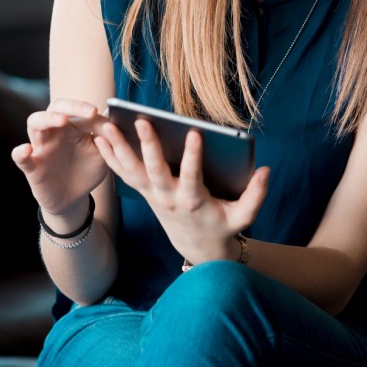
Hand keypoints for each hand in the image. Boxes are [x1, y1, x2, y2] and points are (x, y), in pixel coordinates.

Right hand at [12, 99, 109, 223]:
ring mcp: (41, 147)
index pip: (76, 108)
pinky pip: (20, 157)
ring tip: (62, 120)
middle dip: (72, 106)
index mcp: (72, 126)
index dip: (90, 110)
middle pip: (55, 108)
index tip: (105, 115)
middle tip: (90, 111)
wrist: (74, 198)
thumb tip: (114, 119)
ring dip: (47, 119)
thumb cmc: (87, 170)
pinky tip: (27, 150)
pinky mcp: (32, 167)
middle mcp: (55, 131)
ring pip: (34, 123)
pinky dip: (20, 152)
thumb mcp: (102, 154)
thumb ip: (107, 138)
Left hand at [93, 118, 268, 264]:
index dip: (193, 156)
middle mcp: (169, 197)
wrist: (197, 247)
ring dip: (119, 148)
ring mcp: (152, 195)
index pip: (192, 176)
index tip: (195, 133)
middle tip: (143, 120)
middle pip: (155, 170)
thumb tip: (265, 171)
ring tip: (108, 124)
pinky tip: (100, 137)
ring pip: (132, 170)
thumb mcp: (243, 217)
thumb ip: (255, 196)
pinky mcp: (144, 192)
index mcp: (194, 200)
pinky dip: (111, 156)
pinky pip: (123, 173)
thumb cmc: (221, 225)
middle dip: (148, 145)